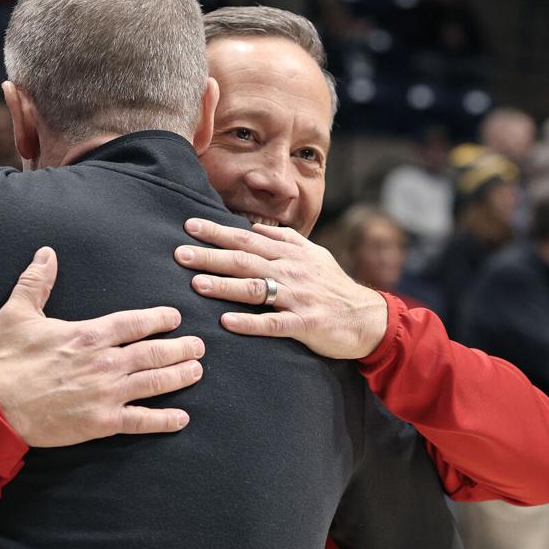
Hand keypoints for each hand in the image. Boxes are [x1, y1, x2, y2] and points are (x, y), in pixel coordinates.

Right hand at [0, 247, 205, 447]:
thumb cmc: (6, 361)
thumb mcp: (16, 314)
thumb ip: (35, 282)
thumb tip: (46, 253)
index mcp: (88, 335)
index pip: (134, 323)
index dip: (159, 319)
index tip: (175, 317)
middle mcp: (104, 363)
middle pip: (153, 352)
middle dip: (181, 348)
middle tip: (198, 346)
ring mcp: (106, 394)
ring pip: (154, 382)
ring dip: (180, 376)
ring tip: (197, 370)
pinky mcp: (102, 422)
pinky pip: (141, 421)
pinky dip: (164, 420)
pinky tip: (182, 418)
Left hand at [175, 218, 387, 359]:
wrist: (367, 318)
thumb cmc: (334, 286)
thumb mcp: (314, 255)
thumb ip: (285, 240)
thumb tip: (255, 227)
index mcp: (290, 254)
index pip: (247, 239)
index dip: (218, 232)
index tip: (190, 225)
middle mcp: (291, 271)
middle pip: (245, 260)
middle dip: (211, 255)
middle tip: (180, 253)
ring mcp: (298, 297)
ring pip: (256, 288)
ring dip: (225, 285)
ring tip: (196, 283)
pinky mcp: (305, 324)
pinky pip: (274, 323)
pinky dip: (250, 323)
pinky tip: (227, 323)